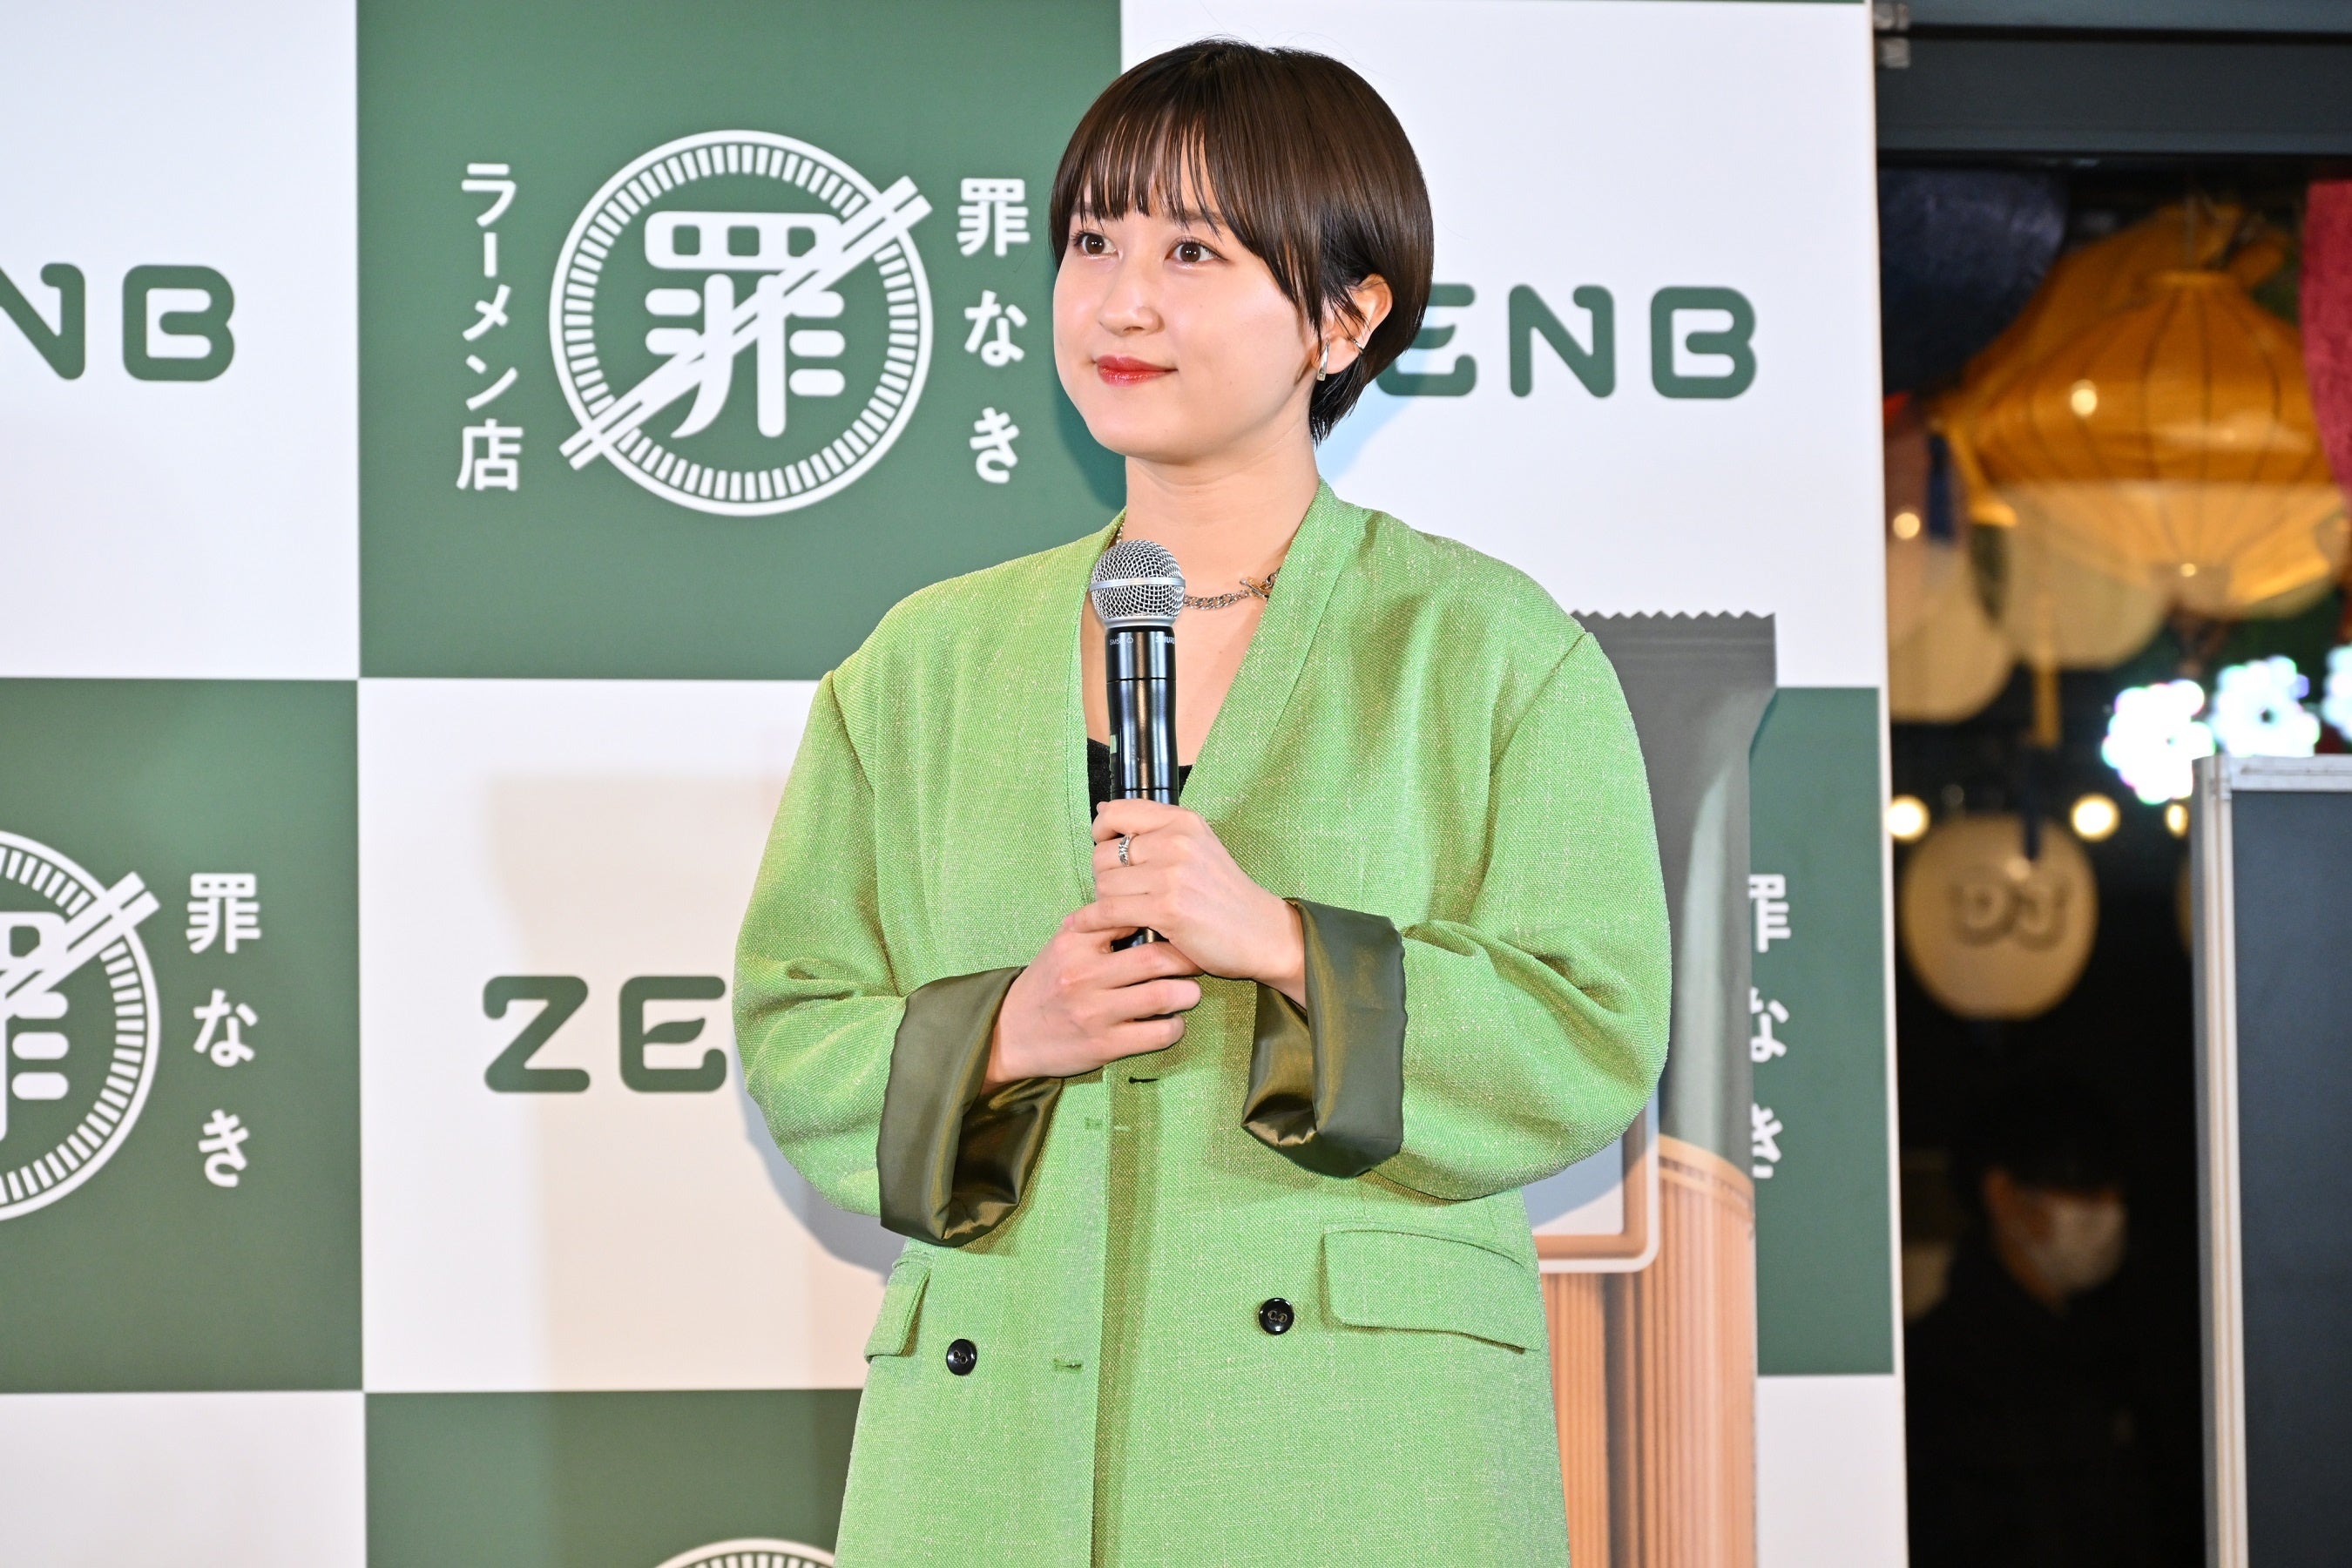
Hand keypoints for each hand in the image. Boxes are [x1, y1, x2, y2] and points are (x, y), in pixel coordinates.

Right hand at [982, 914, 1203, 1091]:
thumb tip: (1148, 903)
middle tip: (1199, 958)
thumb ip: (1100, 925)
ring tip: (1190, 991)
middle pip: (1157, 957)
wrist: (1010, 1033)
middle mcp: (1084, 976)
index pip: (1132, 917)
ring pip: (1164, 996)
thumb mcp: (1064, 945)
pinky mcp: (1105, 1046)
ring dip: (1189, 993)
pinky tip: (1172, 1021)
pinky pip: (1159, 1034)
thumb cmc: (1047, 983)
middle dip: (1188, 958)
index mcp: (1075, 942)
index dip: (1165, 919)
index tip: (1181, 924)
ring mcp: (1095, 1013)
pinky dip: (1175, 1026)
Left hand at [1084, 799, 1305, 1004]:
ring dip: (1105, 903)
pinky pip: (1109, 911)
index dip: (1100, 832)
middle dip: (1104, 877)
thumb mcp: (1197, 845)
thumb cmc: (1224, 894)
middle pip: (1103, 854)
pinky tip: (1090, 925)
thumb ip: (1154, 828)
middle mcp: (1176, 841)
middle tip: (1122, 893)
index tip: (1105, 848)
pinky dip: (1093, 921)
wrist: (1260, 932)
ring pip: (1104, 885)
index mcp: (1182, 821)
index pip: (1116, 812)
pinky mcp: (1166, 908)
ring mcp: (1171, 875)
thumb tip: (1102, 809)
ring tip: (1125, 911)